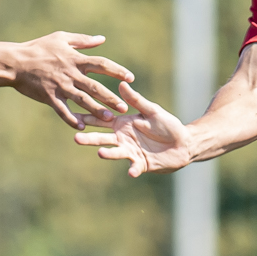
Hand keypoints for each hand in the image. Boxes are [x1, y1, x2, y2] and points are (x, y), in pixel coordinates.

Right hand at [9, 33, 133, 128]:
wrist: (15, 62)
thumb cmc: (38, 48)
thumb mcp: (61, 38)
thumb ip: (82, 40)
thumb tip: (102, 39)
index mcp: (75, 59)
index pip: (101, 64)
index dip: (117, 71)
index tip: (131, 77)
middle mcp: (70, 73)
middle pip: (95, 87)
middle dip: (111, 98)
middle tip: (124, 108)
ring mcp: (60, 86)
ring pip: (82, 100)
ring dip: (96, 111)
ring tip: (109, 119)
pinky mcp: (49, 97)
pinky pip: (63, 110)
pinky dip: (71, 119)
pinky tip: (81, 127)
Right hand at [75, 83, 194, 175]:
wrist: (183, 142)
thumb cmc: (166, 124)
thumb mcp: (151, 110)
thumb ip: (136, 100)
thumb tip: (122, 84)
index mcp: (123, 125)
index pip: (102, 121)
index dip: (88, 119)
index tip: (73, 116)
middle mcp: (123, 139)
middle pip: (103, 139)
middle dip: (90, 139)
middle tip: (76, 138)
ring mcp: (131, 152)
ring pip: (116, 153)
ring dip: (108, 154)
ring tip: (100, 153)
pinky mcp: (141, 164)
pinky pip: (135, 168)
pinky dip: (133, 170)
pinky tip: (131, 172)